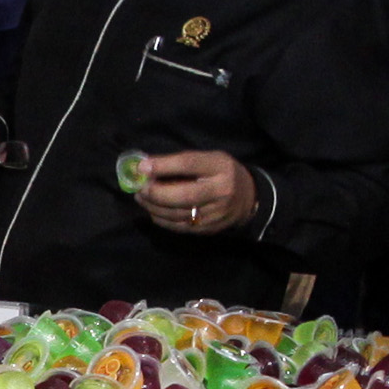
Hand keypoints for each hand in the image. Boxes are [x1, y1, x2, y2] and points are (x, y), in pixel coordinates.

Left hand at [133, 149, 253, 237]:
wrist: (248, 198)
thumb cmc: (221, 173)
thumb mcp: (208, 159)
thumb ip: (182, 162)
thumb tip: (147, 165)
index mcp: (220, 167)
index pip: (189, 164)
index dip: (163, 165)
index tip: (142, 166)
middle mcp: (221, 191)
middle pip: (183, 195)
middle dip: (156, 193)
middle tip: (140, 188)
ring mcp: (216, 213)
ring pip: (178, 214)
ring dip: (154, 207)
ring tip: (141, 198)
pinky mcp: (209, 229)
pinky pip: (179, 227)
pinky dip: (161, 219)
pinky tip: (152, 211)